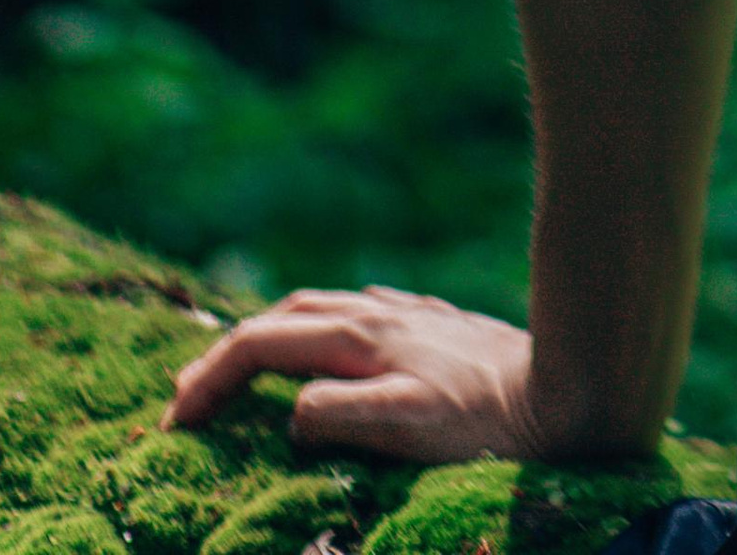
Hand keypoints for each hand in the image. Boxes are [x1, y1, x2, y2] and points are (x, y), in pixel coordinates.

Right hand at [163, 284, 556, 464]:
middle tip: (186, 401)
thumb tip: (289, 413)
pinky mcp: (428, 324)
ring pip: (315, 312)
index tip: (175, 424)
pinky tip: (326, 348)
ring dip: (267, 338)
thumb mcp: (411, 425)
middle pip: (278, 321)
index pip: (259, 346)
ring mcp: (402, 315)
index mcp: (358, 339)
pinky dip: (316, 331)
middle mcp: (374, 315)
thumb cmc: (484, 421)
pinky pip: (354, 315)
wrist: (561, 388)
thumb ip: (344, 415)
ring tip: (239, 371)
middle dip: (225, 356)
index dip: (209, 379)